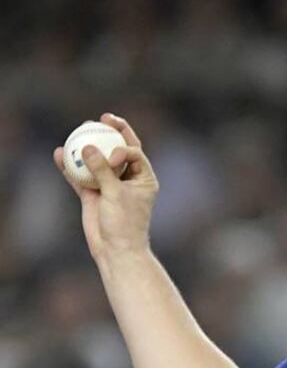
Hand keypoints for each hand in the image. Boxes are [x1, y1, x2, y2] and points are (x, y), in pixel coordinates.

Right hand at [53, 113, 158, 261]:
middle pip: (119, 149)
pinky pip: (80, 176)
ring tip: (79, 129)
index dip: (122, 148)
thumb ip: (102, 171)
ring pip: (98, 160)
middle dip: (112, 132)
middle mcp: (128, 178)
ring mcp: (110, 185)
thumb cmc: (125, 223)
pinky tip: (59, 153)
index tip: (113, 159)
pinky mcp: (93, 194)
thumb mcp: (116, 195)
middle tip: (102, 117)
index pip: (135, 152)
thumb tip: (86, 148)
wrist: (116, 250)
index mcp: (144, 177)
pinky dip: (71, 166)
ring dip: (88, 145)